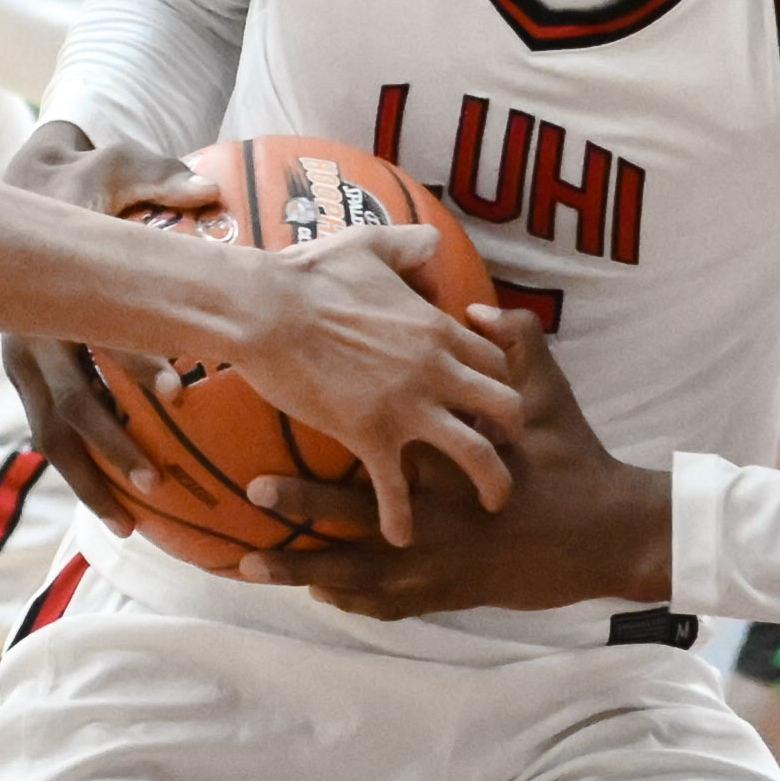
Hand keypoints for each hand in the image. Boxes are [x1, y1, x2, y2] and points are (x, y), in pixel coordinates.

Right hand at [0, 127, 248, 548]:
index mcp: (56, 289)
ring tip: (131, 525)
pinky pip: (52, 433)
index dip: (135, 363)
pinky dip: (82, 472)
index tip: (177, 394)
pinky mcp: (28, 378)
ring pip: (52, 435)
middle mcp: (32, 334)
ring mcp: (24, 361)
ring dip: (90, 481)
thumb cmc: (81, 179)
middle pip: (67, 405)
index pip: (98, 333)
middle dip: (109, 448)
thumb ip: (159, 175)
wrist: (17, 191)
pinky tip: (117, 511)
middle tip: (156, 483)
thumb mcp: (115, 163)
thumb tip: (207, 187)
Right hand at [208, 218, 518, 541]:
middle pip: (506, 407)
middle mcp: (437, 370)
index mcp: (438, 329)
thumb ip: (410, 245)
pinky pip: (397, 489)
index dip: (500, 381)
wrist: (265, 311)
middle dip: (515, 431)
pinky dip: (402, 517)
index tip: (491, 399)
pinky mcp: (370, 436)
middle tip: (508, 450)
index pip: (496, 360)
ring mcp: (407, 406)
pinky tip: (401, 536)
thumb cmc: (310, 275)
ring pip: (476, 454)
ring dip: (492, 482)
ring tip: (493, 503)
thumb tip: (432, 245)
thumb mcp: (370, 244)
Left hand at [238, 313, 656, 615]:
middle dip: (301, 504)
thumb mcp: (551, 392)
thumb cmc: (575, 459)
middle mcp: (438, 512)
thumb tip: (475, 305)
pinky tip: (319, 593)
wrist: (606, 535)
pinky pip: (390, 602)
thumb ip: (516, 340)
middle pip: (356, 511)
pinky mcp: (449, 593)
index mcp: (452, 458)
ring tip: (250, 565)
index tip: (291, 396)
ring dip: (303, 568)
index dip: (338, 417)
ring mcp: (440, 560)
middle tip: (253, 491)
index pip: (385, 436)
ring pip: (359, 569)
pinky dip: (354, 598)